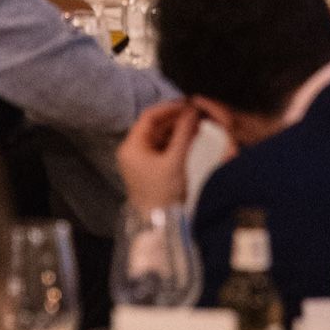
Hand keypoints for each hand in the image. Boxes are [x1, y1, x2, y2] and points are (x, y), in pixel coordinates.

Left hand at [116, 97, 200, 211]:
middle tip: (196, 114)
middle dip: (176, 119)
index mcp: (132, 147)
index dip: (170, 108)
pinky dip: (176, 142)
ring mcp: (141, 160)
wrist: (160, 225)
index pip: (149, 116)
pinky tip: (191, 138)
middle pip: (155, 126)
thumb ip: (184, 133)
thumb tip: (192, 111)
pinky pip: (163, 148)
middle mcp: (132, 151)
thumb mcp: (175, 160)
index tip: (188, 104)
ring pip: (160, 137)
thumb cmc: (164, 194)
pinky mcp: (150, 169)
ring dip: (177, 130)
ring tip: (197, 124)